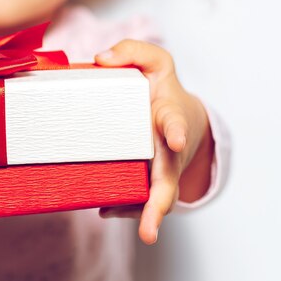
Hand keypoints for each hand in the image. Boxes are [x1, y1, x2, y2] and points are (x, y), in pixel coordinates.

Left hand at [93, 40, 212, 244]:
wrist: (179, 118)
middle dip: (162, 198)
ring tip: (138, 229)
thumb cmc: (160, 90)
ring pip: (155, 196)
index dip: (177, 131)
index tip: (177, 140)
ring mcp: (158, 169)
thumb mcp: (154, 62)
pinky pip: (135, 197)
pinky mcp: (145, 180)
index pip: (174, 122)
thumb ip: (132, 52)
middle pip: (168, 177)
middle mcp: (166, 149)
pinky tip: (106, 208)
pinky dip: (123, 206)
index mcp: (168, 116)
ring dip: (145, 213)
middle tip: (157, 215)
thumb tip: (101, 60)